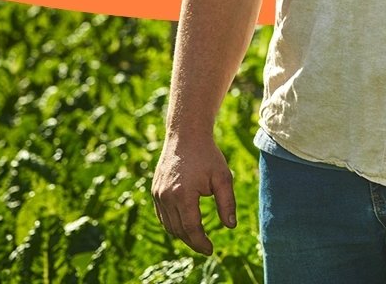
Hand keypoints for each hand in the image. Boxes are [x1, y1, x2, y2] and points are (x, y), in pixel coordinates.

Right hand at [151, 135, 236, 254]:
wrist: (186, 135)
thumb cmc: (207, 155)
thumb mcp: (223, 177)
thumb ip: (227, 203)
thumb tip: (230, 226)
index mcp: (183, 195)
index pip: (191, 229)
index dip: (200, 243)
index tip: (211, 250)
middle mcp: (166, 197)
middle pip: (178, 230)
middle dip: (192, 242)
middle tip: (205, 247)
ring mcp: (158, 194)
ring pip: (168, 225)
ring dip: (182, 234)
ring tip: (197, 238)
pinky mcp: (155, 190)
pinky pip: (162, 215)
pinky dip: (172, 224)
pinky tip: (184, 225)